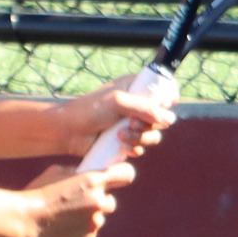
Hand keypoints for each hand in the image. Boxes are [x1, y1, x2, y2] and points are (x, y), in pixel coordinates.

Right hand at [20, 161, 134, 236]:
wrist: (24, 220)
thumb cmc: (37, 192)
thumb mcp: (56, 172)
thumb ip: (78, 173)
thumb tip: (88, 174)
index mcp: (93, 181)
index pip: (126, 174)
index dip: (122, 175)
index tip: (117, 179)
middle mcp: (99, 201)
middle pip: (110, 201)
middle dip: (98, 202)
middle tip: (79, 203)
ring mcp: (94, 222)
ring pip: (98, 219)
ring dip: (87, 217)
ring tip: (63, 217)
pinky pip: (89, 232)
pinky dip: (79, 230)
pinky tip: (61, 227)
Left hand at [62, 75, 177, 159]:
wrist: (68, 132)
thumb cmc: (88, 111)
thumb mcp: (118, 102)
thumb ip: (145, 108)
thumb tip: (170, 119)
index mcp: (136, 87)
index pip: (164, 90)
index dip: (168, 99)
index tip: (163, 107)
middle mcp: (137, 104)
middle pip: (163, 117)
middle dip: (151, 125)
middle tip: (132, 124)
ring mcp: (132, 123)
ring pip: (153, 135)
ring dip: (141, 138)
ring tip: (121, 136)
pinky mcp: (126, 140)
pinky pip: (142, 147)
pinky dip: (135, 149)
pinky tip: (123, 148)